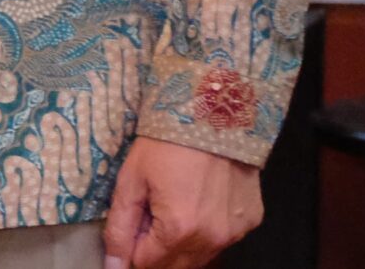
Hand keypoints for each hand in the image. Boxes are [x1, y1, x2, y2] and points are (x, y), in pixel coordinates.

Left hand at [102, 138, 262, 268]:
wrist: (214, 111)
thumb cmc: (166, 142)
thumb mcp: (131, 180)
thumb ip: (120, 228)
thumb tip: (114, 265)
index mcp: (179, 230)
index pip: (146, 264)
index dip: (132, 249)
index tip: (131, 226)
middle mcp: (212, 239)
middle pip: (174, 267)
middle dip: (155, 250)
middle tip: (150, 215)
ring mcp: (235, 232)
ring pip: (200, 257)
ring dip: (181, 243)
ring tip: (174, 204)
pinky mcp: (250, 221)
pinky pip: (221, 240)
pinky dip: (206, 231)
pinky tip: (199, 201)